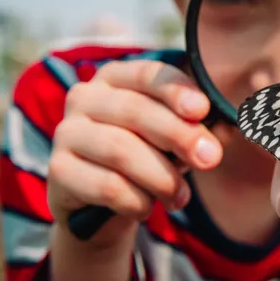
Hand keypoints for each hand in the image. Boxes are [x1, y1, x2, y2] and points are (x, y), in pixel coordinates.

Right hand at [47, 59, 222, 245]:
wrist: (103, 205)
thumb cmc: (146, 157)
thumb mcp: (173, 139)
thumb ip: (194, 130)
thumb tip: (221, 137)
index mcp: (116, 77)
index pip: (148, 74)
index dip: (176, 90)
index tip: (202, 110)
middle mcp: (85, 97)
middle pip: (136, 111)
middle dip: (179, 136)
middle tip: (210, 159)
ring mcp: (66, 132)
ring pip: (122, 150)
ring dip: (161, 177)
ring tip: (180, 196)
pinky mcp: (58, 170)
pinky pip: (106, 185)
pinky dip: (136, 200)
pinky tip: (146, 207)